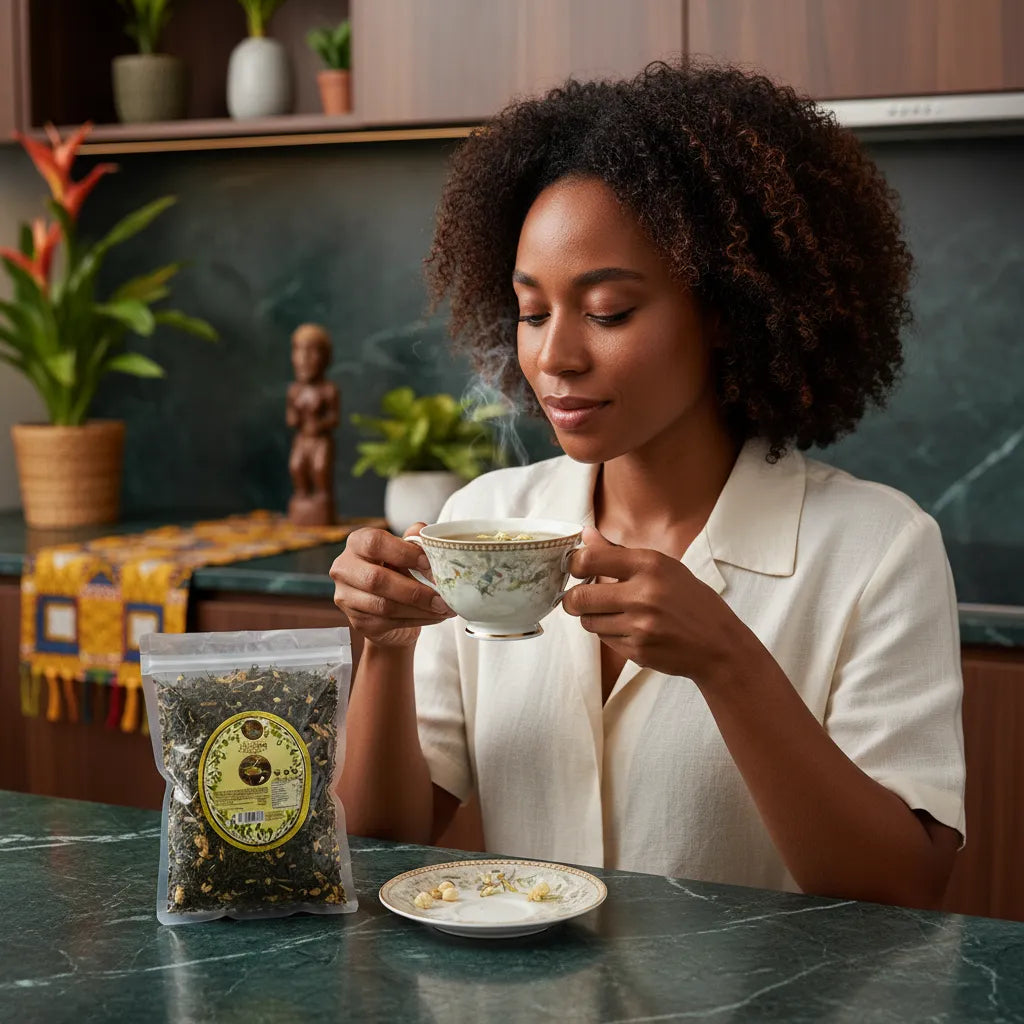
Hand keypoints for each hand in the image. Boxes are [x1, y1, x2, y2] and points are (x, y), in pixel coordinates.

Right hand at [330, 524, 454, 648]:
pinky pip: (389, 622)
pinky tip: (434, 616)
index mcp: (357, 542)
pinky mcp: (358, 621)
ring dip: (419, 609)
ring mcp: (347, 597)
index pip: (374, 543)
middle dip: (414, 590)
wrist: (388, 606)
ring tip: (443, 608)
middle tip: (442, 597)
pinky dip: (417, 620)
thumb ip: (415, 539)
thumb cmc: (398, 571)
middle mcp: (344, 568)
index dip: (403, 552)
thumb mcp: (407, 551)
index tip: (429, 563)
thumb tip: (424, 533)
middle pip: (376, 580)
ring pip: (384, 605)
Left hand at [562, 527, 744, 682]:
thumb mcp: (663, 566)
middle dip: (573, 599)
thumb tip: (585, 534)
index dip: (573, 565)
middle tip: (579, 598)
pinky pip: (605, 641)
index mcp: (650, 565)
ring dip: (593, 618)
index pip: (590, 559)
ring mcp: (641, 626)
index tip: (575, 569)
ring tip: (612, 613)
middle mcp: (643, 595)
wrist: (719, 645)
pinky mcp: (638, 651)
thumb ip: (618, 552)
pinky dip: (610, 635)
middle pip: (579, 597)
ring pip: (588, 622)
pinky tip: (630, 629)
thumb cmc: (691, 600)